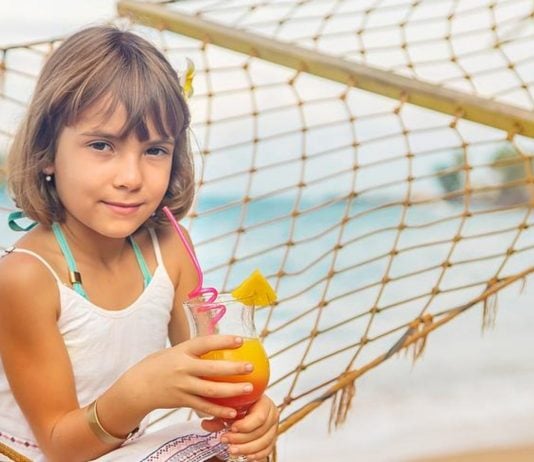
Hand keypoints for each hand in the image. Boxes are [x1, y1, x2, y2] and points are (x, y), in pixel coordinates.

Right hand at [128, 335, 253, 419]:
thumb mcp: (175, 351)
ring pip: (210, 391)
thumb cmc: (161, 364)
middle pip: (211, 370)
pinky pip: (204, 407)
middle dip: (233, 369)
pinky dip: (219, 410)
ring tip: (249, 389)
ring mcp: (182, 386)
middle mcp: (182, 368)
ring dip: (232, 391)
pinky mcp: (182, 401)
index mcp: (182, 351)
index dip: (223, 341)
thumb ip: (194, 350)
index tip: (241, 340)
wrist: (137, 386)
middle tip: (250, 367)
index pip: (205, 343)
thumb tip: (220, 342)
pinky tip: (234, 411)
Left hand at [202, 395, 278, 460]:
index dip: (245, 426)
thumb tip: (206, 424)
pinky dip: (257, 455)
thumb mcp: (228, 404)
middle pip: (260, 431)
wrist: (246, 405)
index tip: (231, 428)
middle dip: (241, 439)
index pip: (259, 417)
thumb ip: (219, 414)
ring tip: (232, 450)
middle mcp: (271, 414)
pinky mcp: (271, 438)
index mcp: (263, 401)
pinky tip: (246, 456)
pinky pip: (267, 449)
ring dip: (247, 449)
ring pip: (264, 442)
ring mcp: (273, 427)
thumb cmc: (238, 403)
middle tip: (225, 440)